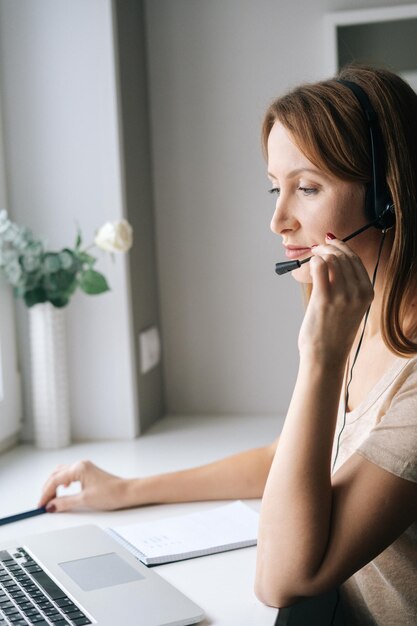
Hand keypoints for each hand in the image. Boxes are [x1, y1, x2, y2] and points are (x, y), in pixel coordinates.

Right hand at [38, 460, 128, 511]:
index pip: (55, 480)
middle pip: (56, 475)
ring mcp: (84, 468)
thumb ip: (65, 503)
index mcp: (79, 468)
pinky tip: (63, 490)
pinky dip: (62, 482)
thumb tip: (51, 506)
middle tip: (44, 503)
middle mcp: (80, 465)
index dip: (45, 494)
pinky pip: (69, 475)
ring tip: (51, 499)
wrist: (126, 492)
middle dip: (48, 489)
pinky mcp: (88, 472)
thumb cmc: (111, 493)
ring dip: (54, 485)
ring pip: (61, 473)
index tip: (41, 505)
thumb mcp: (84, 500)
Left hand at [298, 235, 373, 362]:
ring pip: (332, 259)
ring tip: (313, 256)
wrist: (325, 356)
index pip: (356, 260)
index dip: (342, 247)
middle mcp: (358, 292)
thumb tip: (332, 261)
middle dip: (329, 247)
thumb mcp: (350, 307)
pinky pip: (320, 267)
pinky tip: (310, 266)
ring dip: (320, 253)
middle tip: (318, 248)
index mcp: (367, 293)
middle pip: (344, 257)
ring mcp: (342, 295)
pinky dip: (314, 261)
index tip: (331, 242)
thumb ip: (346, 286)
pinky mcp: (324, 298)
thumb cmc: (333, 333)